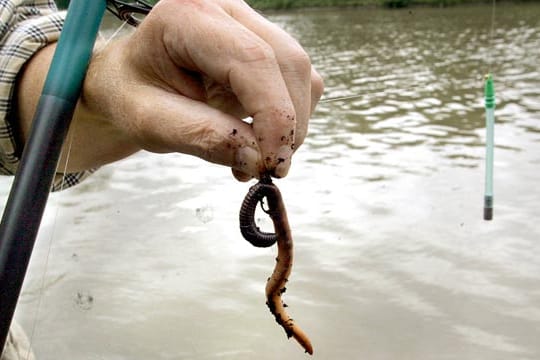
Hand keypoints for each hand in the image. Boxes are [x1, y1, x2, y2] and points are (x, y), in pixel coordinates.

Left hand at [17, 0, 323, 178]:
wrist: (133, 82)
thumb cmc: (133, 95)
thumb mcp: (150, 121)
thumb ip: (200, 136)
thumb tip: (256, 159)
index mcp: (189, 16)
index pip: (252, 59)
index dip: (273, 113)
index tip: (271, 162)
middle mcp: (227, 11)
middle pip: (288, 63)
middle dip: (288, 124)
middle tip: (269, 169)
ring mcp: (251, 26)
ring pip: (301, 74)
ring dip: (292, 123)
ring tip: (257, 157)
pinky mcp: (266, 48)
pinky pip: (299, 82)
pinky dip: (289, 118)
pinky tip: (260, 138)